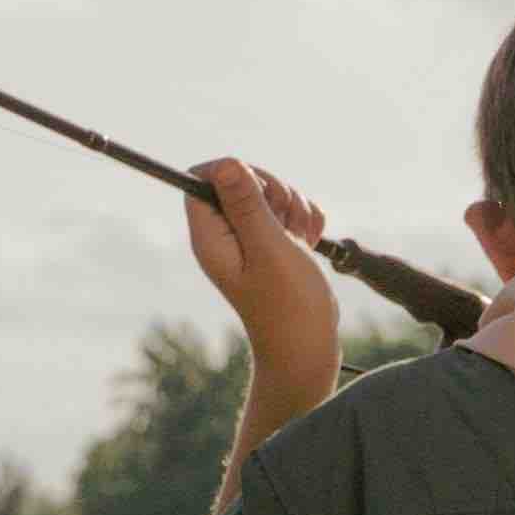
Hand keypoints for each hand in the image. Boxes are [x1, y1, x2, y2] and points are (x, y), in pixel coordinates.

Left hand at [184, 155, 340, 395]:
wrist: (308, 349)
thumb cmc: (289, 306)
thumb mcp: (269, 248)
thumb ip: (247, 205)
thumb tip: (225, 164)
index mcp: (212, 236)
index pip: (202, 178)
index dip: (233, 173)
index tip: (262, 193)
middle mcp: (226, 236)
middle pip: (241, 180)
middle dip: (273, 191)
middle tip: (286, 223)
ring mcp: (251, 241)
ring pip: (270, 195)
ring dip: (294, 208)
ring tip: (301, 241)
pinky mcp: (276, 245)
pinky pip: (290, 213)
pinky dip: (305, 221)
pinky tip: (311, 243)